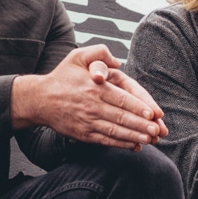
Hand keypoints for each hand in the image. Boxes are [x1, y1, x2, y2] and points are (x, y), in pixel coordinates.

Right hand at [12, 45, 165, 148]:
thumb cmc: (62, 77)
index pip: (121, 99)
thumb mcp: (77, 56)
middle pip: (121, 117)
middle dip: (142, 125)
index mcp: (94, 88)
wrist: (39, 100)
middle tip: (157, 130)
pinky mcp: (84, 134)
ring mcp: (88, 122)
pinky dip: (121, 144)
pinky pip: (106, 140)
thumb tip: (118, 61)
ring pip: (115, 131)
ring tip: (151, 139)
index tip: (153, 113)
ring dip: (135, 136)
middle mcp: (92, 106)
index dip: (138, 107)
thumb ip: (99, 53)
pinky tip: (135, 145)